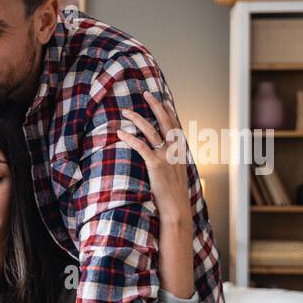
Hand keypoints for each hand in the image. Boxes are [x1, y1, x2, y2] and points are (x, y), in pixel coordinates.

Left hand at [120, 91, 190, 224]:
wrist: (176, 209)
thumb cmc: (174, 195)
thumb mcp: (176, 175)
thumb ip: (172, 163)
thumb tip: (165, 158)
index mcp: (181, 151)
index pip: (175, 126)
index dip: (169, 111)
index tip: (163, 100)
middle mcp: (175, 150)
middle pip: (166, 121)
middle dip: (156, 105)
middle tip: (146, 93)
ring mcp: (166, 157)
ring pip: (151, 131)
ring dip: (138, 118)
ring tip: (126, 111)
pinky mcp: (155, 165)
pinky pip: (141, 147)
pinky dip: (130, 138)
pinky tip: (121, 132)